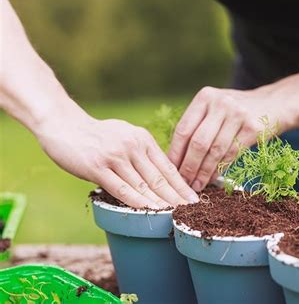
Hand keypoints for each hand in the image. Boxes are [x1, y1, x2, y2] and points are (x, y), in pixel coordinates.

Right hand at [35, 113, 198, 208]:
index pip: (167, 166)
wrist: (63, 124)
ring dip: (161, 202)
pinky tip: (149, 211)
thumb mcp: (126, 135)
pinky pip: (121, 188)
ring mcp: (116, 156)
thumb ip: (142, 151)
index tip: (195, 199)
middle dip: (178, 197)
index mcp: (143, 139)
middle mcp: (133, 146)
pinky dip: (137, 201)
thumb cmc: (96, 135)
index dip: (182, 185)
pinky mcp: (98, 167)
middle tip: (193, 211)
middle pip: (160, 177)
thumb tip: (159, 171)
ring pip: (143, 184)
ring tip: (176, 215)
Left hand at [168, 86, 287, 191]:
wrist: (275, 103)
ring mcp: (238, 114)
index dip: (175, 153)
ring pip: (215, 151)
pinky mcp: (253, 127)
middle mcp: (221, 103)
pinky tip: (213, 178)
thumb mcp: (215, 108)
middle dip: (188, 166)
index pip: (183, 129)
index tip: (169, 170)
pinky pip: (232, 154)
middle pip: (198, 142)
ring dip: (204, 172)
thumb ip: (197, 126)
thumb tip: (176, 159)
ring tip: (197, 185)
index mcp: (205, 96)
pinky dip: (220, 169)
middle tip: (183, 182)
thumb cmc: (237, 111)